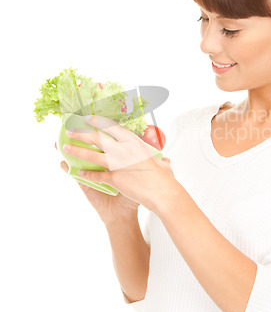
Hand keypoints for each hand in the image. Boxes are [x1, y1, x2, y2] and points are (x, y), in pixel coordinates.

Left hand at [58, 114, 176, 213]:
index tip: (86, 118)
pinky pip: (96, 175)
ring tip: (65, 147)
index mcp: (133, 141)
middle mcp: (123, 149)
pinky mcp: (115, 178)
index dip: (97, 121)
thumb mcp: (160, 162)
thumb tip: (164, 160)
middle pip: (97, 137)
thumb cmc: (163, 177)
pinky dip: (86, 174)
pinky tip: (78, 172)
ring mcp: (118, 164)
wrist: (162, 193)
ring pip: (91, 154)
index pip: (111, 127)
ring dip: (77, 150)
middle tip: (70, 131)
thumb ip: (158, 159)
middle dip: (81, 133)